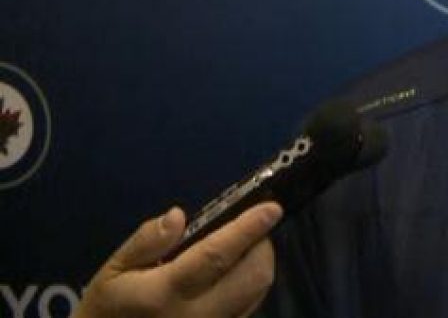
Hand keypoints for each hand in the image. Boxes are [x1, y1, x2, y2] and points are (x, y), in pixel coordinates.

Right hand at [73, 202, 281, 317]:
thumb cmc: (109, 307)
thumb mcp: (114, 270)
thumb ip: (147, 241)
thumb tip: (179, 216)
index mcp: (164, 293)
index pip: (216, 255)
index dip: (248, 229)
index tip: (271, 208)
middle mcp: (196, 316)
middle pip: (252, 277)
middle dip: (262, 246)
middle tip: (253, 229)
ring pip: (257, 294)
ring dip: (259, 265)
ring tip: (244, 249)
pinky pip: (248, 309)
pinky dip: (251, 286)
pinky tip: (235, 276)